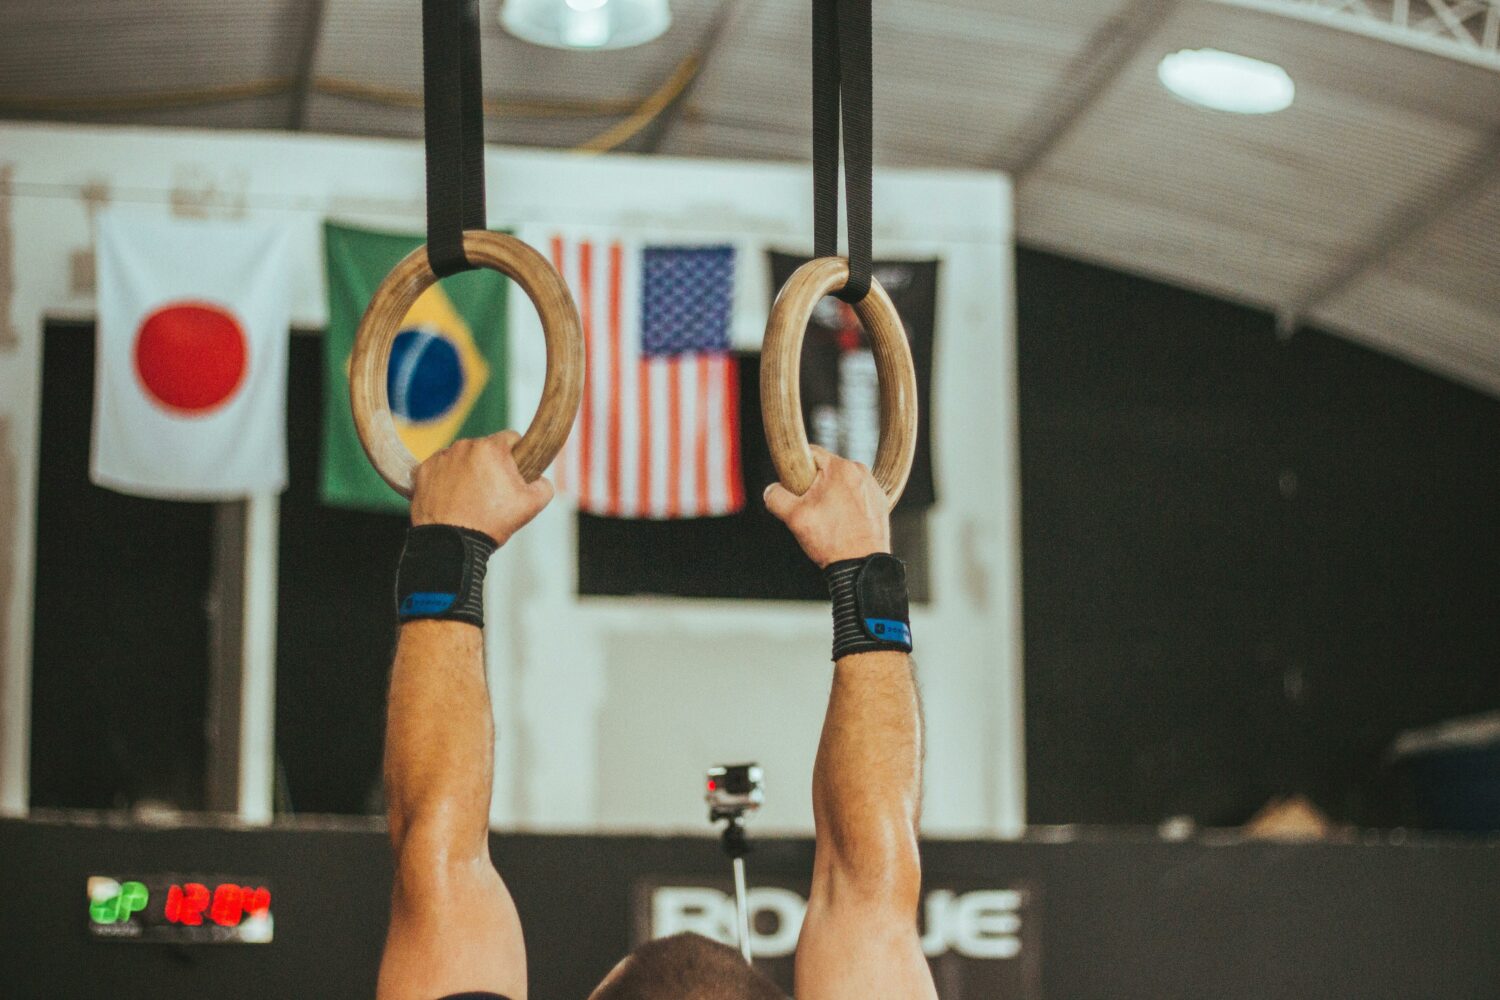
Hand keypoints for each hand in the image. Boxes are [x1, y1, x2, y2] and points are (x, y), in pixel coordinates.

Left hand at [409, 431, 553, 545]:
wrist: (450, 544)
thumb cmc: (489, 523)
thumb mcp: (531, 505)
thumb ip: (543, 486)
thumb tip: (540, 480)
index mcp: (490, 448)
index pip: (511, 438)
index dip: (516, 455)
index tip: (514, 473)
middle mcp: (463, 446)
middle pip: (484, 449)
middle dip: (490, 465)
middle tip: (492, 493)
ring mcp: (440, 458)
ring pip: (461, 458)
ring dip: (467, 471)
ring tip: (470, 498)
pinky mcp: (422, 471)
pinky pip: (440, 469)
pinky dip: (446, 480)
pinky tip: (452, 499)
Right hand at [764, 447, 890, 567]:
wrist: (862, 566)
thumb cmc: (832, 541)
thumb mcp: (793, 517)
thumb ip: (776, 497)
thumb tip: (771, 491)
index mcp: (840, 468)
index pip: (811, 453)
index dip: (797, 469)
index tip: (795, 487)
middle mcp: (860, 471)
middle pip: (827, 469)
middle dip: (815, 486)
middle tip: (810, 510)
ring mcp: (872, 486)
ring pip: (841, 482)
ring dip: (831, 495)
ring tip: (828, 520)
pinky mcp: (879, 500)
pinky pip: (856, 494)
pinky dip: (847, 504)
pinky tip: (842, 522)